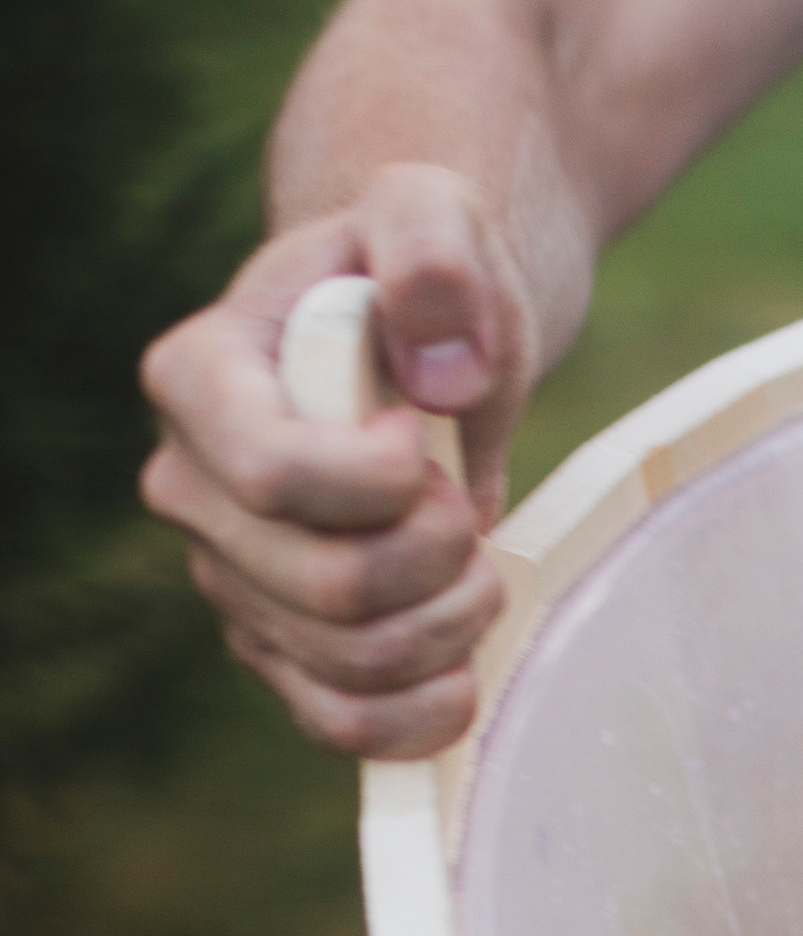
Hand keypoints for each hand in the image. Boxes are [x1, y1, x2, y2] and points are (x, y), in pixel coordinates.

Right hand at [141, 166, 537, 756]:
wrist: (421, 342)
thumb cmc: (420, 276)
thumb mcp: (434, 213)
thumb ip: (431, 249)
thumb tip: (445, 375)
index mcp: (201, 378)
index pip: (272, 474)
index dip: (378, 480)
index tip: (425, 434)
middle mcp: (192, 488)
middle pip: (323, 585)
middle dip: (437, 557)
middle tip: (468, 505)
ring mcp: (234, 577)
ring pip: (345, 661)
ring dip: (448, 626)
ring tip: (478, 565)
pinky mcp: (283, 645)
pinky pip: (340, 723)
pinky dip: (418, 715)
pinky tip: (463, 673)